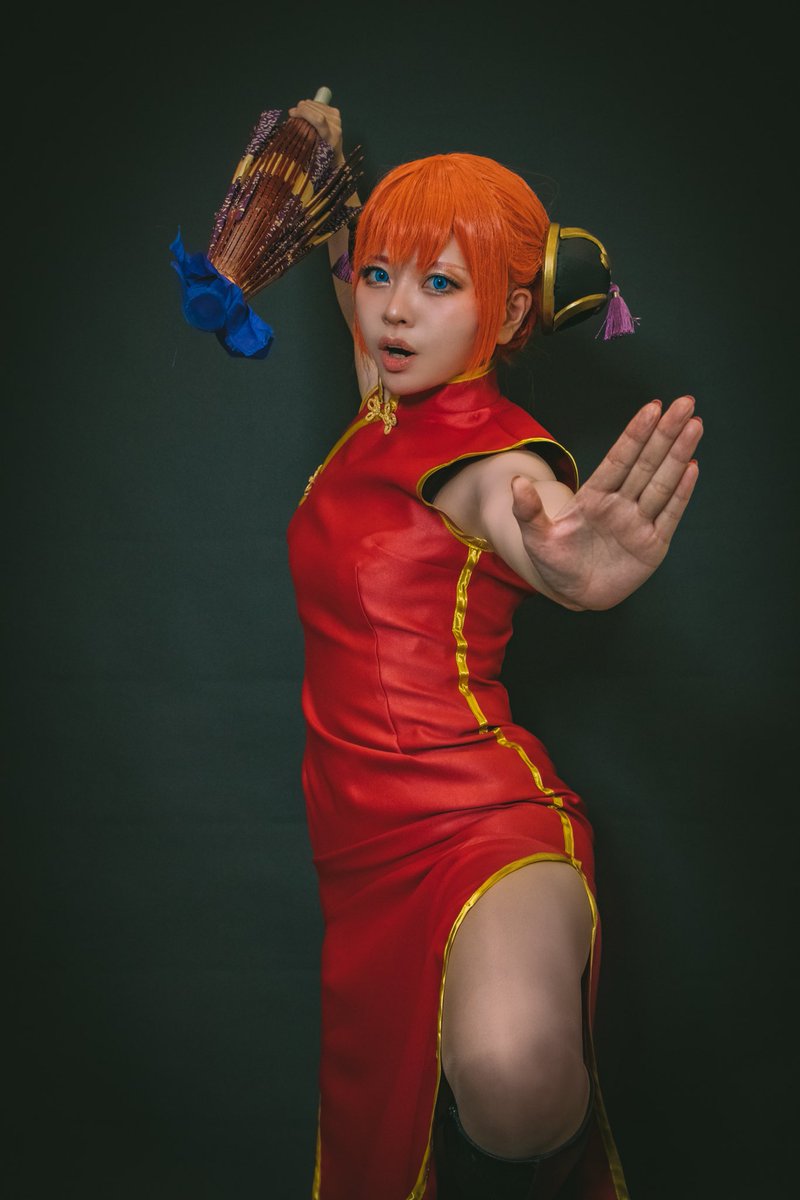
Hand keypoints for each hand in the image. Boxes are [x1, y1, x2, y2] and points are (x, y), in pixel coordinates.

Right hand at [288, 99, 343, 163]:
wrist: (336, 156)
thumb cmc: (321, 157)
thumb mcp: (311, 152)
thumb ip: (304, 137)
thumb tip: (293, 119)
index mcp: (330, 137)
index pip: (318, 119)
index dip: (304, 113)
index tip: (291, 113)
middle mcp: (335, 126)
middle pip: (316, 110)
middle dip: (302, 108)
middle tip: (292, 112)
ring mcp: (336, 118)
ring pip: (317, 105)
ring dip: (305, 105)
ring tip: (298, 110)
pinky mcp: (336, 113)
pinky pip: (320, 104)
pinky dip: (311, 105)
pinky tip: (306, 109)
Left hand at [511, 395, 702, 609]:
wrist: (572, 593)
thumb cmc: (553, 560)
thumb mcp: (535, 537)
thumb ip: (527, 510)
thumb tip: (516, 482)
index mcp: (594, 496)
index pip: (619, 458)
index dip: (635, 434)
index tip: (652, 407)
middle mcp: (620, 503)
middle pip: (646, 463)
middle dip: (666, 433)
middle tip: (685, 403)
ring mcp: (638, 523)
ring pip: (662, 484)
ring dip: (679, 455)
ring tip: (695, 425)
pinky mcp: (653, 545)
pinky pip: (669, 515)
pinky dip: (681, 493)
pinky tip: (692, 467)